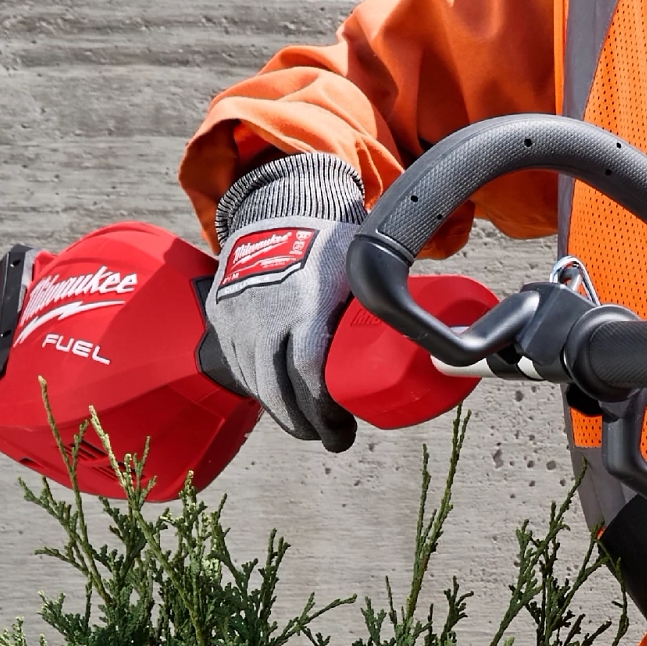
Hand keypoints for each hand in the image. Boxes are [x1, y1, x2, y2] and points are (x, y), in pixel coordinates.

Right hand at [203, 151, 365, 448]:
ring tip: (309, 427)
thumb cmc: (329, 242)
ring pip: (255, 382)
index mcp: (304, 304)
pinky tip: (280, 402)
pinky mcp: (221, 316)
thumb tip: (425, 347)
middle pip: (278, 389)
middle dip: (305, 423)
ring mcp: (237, 315)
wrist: (278, 207)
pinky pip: (238, 364)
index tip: (342, 431)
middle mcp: (264, 313)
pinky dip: (259, 389)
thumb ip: (376, 310)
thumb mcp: (358, 274)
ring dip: (282, 411)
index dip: (323, 412)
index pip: (307, 374)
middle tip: (331, 438)